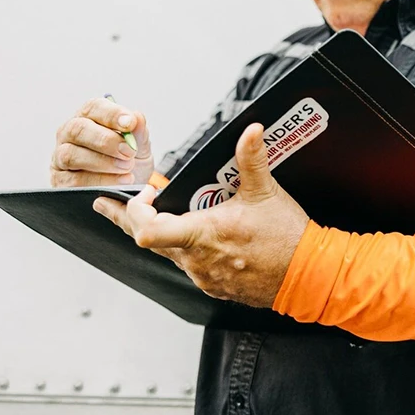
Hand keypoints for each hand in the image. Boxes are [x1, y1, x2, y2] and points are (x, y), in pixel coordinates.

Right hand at [51, 98, 154, 186]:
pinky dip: (99, 181)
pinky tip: (119, 181)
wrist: (128, 188)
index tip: (130, 123)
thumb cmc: (128, 159)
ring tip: (127, 168)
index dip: (111, 114)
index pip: (93, 107)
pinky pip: (74, 181)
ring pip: (71, 155)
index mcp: (88, 117)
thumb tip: (136, 118)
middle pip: (78, 129)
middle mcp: (69, 134)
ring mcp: (60, 157)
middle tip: (129, 151)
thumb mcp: (139, 145)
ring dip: (102, 162)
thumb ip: (138, 131)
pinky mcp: (61, 181)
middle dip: (106, 140)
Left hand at [93, 123, 309, 307]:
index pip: (149, 230)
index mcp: (203, 234)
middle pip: (146, 240)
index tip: (140, 192)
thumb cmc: (286, 236)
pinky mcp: (213, 285)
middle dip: (126, 218)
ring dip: (158, 232)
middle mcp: (197, 260)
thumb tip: (251, 130)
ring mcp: (203, 276)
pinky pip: (187, 265)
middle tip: (106, 203)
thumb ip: (252, 159)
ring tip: (151, 212)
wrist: (307, 276)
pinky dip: (181, 248)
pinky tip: (189, 236)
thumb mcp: (267, 192)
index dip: (134, 211)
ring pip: (167, 253)